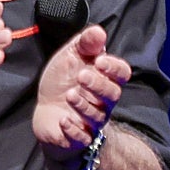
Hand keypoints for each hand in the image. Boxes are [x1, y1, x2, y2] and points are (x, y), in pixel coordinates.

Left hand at [32, 25, 130, 161]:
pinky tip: (63, 120)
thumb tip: (98, 31)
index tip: (99, 61)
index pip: (122, 74)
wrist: (47, 111)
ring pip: (97, 116)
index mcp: (104, 78)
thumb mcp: (71, 56)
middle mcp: (102, 101)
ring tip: (70, 95)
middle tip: (81, 76)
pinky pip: (82, 138)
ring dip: (84, 106)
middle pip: (112, 95)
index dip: (114, 68)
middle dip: (98, 85)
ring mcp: (90, 121)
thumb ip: (85, 44)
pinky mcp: (77, 137)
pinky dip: (73, 130)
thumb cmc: (63, 81)